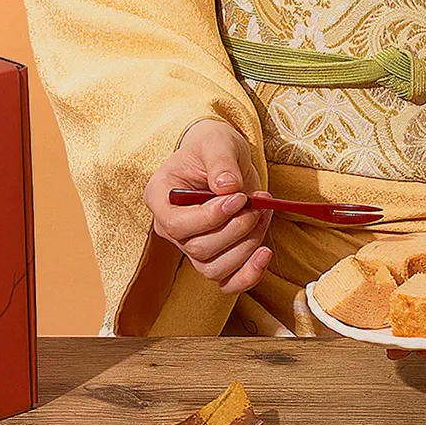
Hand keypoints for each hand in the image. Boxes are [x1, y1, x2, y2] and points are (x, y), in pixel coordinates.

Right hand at [142, 119, 271, 293]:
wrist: (225, 158)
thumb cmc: (213, 146)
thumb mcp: (217, 142)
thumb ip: (221, 162)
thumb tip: (227, 187)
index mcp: (160, 198)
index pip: (176, 224)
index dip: (210, 217)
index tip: (238, 198)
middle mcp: (172, 228)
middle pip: (199, 248)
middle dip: (236, 229)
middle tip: (256, 204)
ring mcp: (192, 246)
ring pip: (214, 269)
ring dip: (247, 246)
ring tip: (262, 215)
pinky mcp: (216, 257)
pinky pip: (228, 282)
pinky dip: (249, 275)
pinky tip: (265, 254)